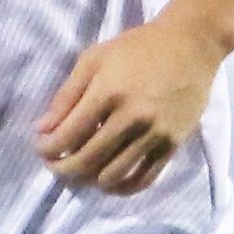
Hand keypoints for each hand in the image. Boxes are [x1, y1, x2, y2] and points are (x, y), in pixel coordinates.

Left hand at [35, 17, 221, 194]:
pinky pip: (143, 179)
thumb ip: (66, 95)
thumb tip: (43, 130)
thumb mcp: (94, 59)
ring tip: (81, 170)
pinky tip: (108, 180)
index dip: (47, 149)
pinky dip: (121, 187)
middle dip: (62, 168)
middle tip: (56, 164)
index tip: (42, 148)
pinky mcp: (172, 144)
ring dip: (89, 180)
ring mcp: (154, 134)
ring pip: (112, 176)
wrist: (192, 45)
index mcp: (107, 93)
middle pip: (86, 161)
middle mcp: (131, 117)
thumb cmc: (137, 48)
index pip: (67, 136)